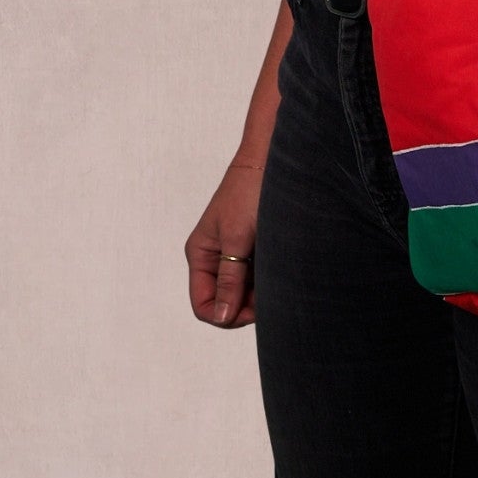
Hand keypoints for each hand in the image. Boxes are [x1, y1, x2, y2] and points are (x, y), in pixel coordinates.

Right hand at [184, 156, 263, 328]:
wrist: (270, 161)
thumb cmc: (249, 193)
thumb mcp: (237, 239)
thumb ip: (229, 279)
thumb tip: (221, 316)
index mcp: (200, 254)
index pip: (203, 304)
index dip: (225, 314)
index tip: (252, 309)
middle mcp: (214, 256)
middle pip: (223, 300)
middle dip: (244, 304)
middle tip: (269, 293)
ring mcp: (233, 252)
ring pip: (241, 290)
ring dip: (257, 292)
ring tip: (275, 275)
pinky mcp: (251, 247)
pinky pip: (254, 276)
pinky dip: (265, 278)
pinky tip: (278, 267)